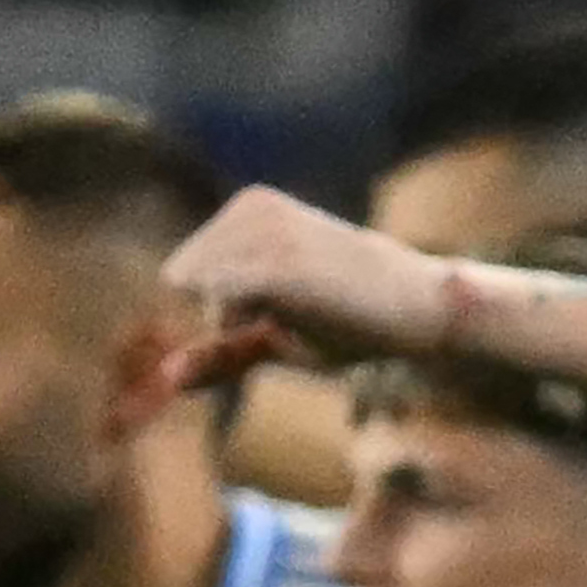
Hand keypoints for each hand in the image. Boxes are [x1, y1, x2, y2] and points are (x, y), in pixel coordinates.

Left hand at [160, 186, 453, 390]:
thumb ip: (223, 351)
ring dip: (248, 324)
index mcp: (248, 207)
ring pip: (206, 298)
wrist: (420, 306)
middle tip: (298, 314)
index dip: (225, 314)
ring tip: (308, 312)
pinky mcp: (276, 265)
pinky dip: (255, 328)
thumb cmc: (354, 322)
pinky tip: (307, 317)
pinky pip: (225, 305)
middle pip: (186, 286)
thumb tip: (166, 379)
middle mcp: (249, 207)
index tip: (284, 311)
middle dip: (229, 318)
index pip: (183, 277)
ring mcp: (263, 232)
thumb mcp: (278, 335)